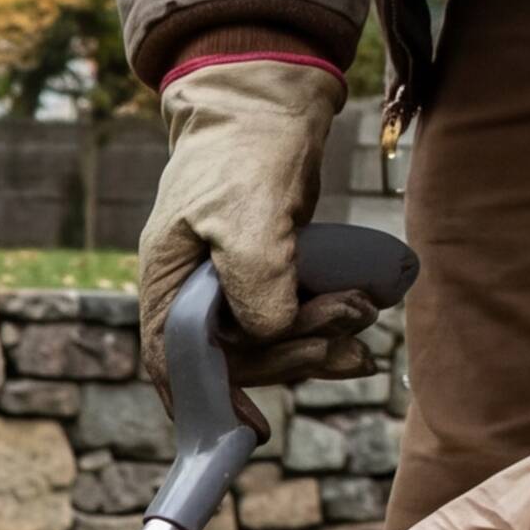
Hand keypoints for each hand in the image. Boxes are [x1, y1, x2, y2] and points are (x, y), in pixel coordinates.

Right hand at [133, 55, 382, 385]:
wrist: (269, 101)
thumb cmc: (244, 151)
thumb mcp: (245, 212)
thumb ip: (255, 279)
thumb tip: (270, 335)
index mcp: (166, 281)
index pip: (173, 358)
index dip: (207, 399)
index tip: (248, 429)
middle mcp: (192, 292)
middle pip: (234, 357)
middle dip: (291, 353)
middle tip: (344, 335)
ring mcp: (230, 286)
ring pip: (269, 342)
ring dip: (318, 341)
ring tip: (362, 317)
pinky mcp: (268, 275)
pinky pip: (293, 319)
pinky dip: (326, 327)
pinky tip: (362, 326)